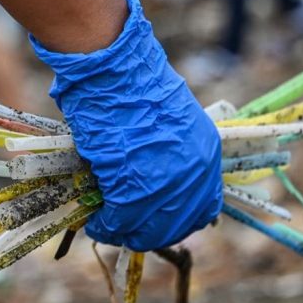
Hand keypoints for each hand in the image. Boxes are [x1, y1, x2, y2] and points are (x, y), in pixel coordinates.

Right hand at [32, 0, 222, 251]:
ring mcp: (167, 183)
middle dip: (147, 232)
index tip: (154, 222)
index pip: (203, 209)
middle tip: (124, 230)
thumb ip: (171, 155)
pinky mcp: (136, 188)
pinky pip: (120, 220)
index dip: (177, 222)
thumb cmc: (134, 85)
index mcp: (206, 155)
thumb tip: (152, 183)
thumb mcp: (170, 123)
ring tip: (105, 226)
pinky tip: (96, 222)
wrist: (116, 69)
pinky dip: (106, 225)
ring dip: (123, 231)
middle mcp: (194, 174)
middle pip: (175, 225)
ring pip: (147, 228)